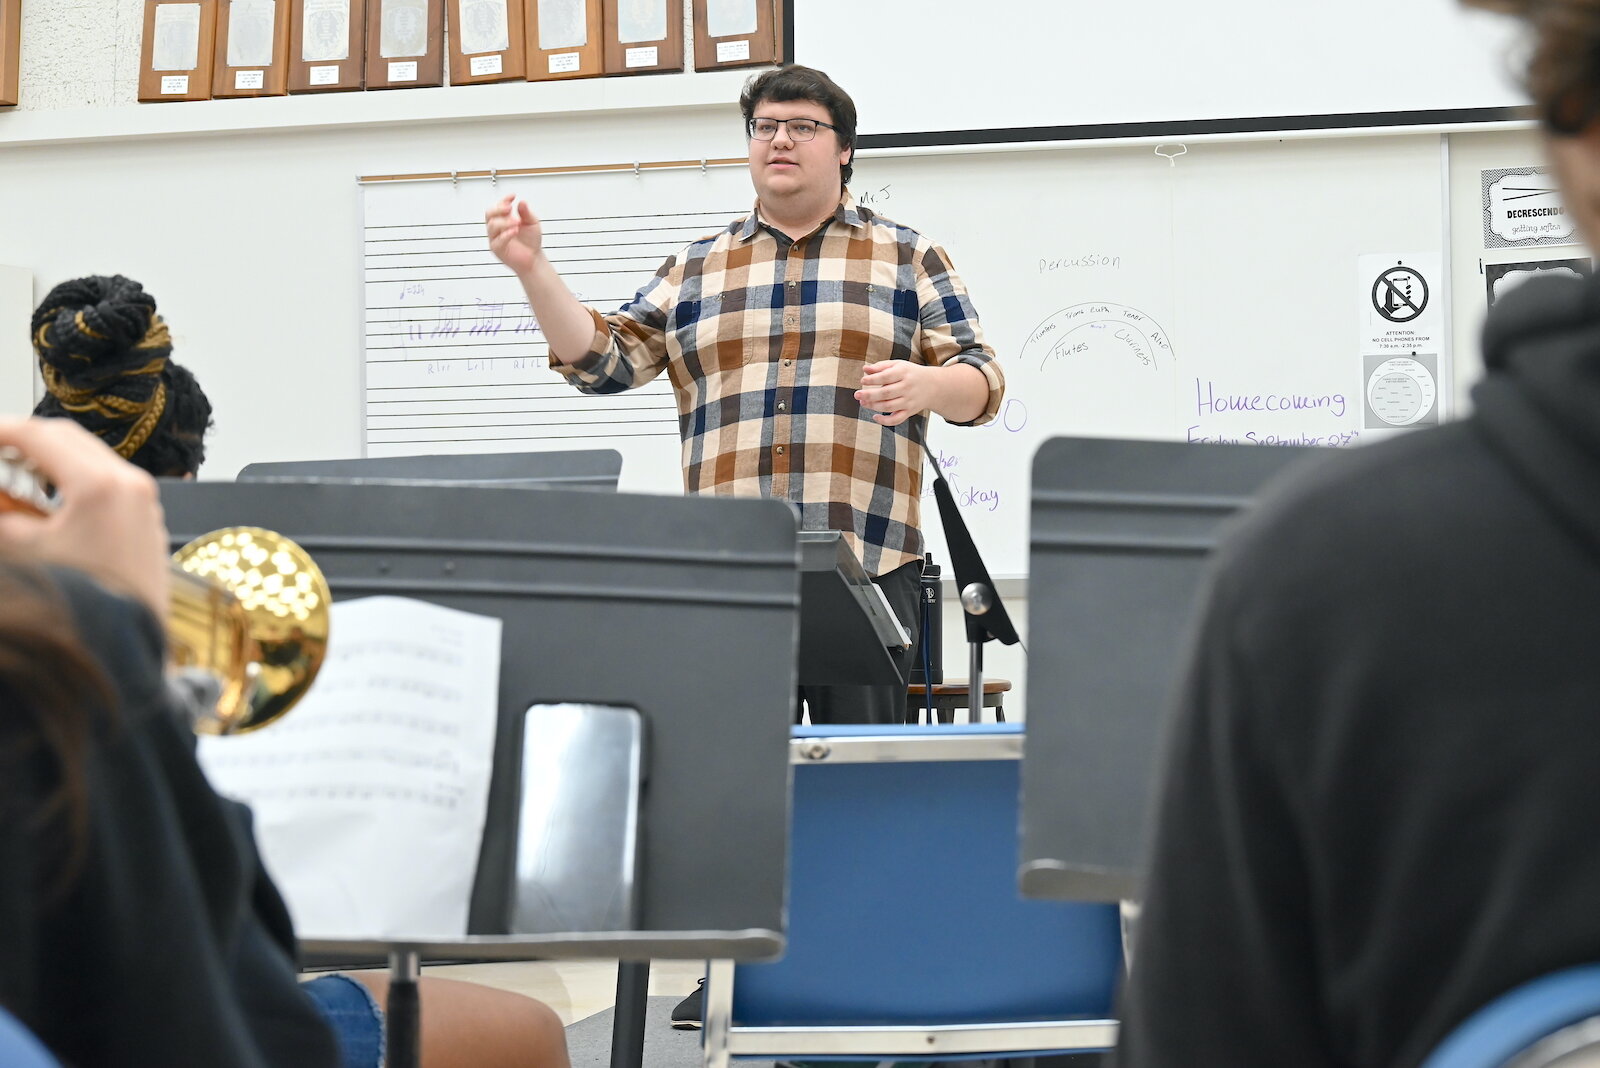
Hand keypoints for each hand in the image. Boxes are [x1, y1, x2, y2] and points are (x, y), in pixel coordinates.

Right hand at [0, 418, 169, 617]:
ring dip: (52, 457)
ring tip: (15, 470)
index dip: (3, 432)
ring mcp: (145, 501)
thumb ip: (3, 517)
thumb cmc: (83, 603)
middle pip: (69, 439)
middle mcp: (130, 484)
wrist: (128, 646)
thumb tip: (2, 504)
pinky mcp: (149, 519)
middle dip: (27, 439)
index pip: (41, 437)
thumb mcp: (25, 552)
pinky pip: (110, 480)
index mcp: (101, 485)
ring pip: (92, 457)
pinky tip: (51, 495)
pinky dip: (77, 477)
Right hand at [486, 194, 544, 277]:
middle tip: (510, 208)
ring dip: (504, 222)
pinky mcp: (497, 250)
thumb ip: (526, 213)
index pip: (498, 206)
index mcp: (504, 219)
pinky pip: (497, 241)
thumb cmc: (531, 241)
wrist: (534, 258)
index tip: (512, 196)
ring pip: (492, 226)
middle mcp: (498, 228)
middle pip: (489, 214)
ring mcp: (496, 238)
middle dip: (499, 209)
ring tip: (517, 222)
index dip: (504, 200)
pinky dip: (506, 234)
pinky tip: (515, 231)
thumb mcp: (532, 223)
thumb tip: (522, 202)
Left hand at [855, 361, 942, 426]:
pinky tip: (875, 417)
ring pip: (889, 406)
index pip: (886, 376)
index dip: (873, 379)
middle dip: (870, 395)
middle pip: (886, 393)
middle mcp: (907, 387)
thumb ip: (881, 366)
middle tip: (857, 395)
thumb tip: (865, 369)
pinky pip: (897, 419)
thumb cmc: (911, 374)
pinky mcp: (909, 412)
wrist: (933, 385)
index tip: (862, 380)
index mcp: (903, 373)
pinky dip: (885, 421)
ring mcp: (909, 401)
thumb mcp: (898, 365)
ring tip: (863, 403)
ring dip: (874, 406)